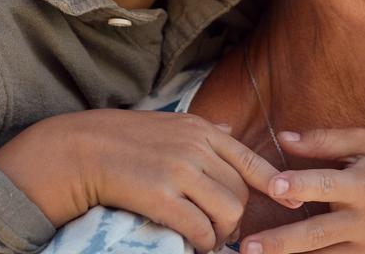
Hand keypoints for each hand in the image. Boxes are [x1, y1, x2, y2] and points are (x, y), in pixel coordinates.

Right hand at [0, 109, 286, 253]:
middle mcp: (195, 147)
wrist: (77, 150)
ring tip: (208, 239)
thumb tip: (230, 131)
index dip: (274, 185)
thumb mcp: (166, 122)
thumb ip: (202, 131)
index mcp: (200, 130)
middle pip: (240, 192)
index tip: (287, 202)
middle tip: (224, 232)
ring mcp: (179, 171)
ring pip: (227, 213)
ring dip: (221, 234)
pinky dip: (202, 243)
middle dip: (237, 219)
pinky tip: (193, 245)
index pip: (251, 160)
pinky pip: (200, 229)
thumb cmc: (121, 139)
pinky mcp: (161, 196)